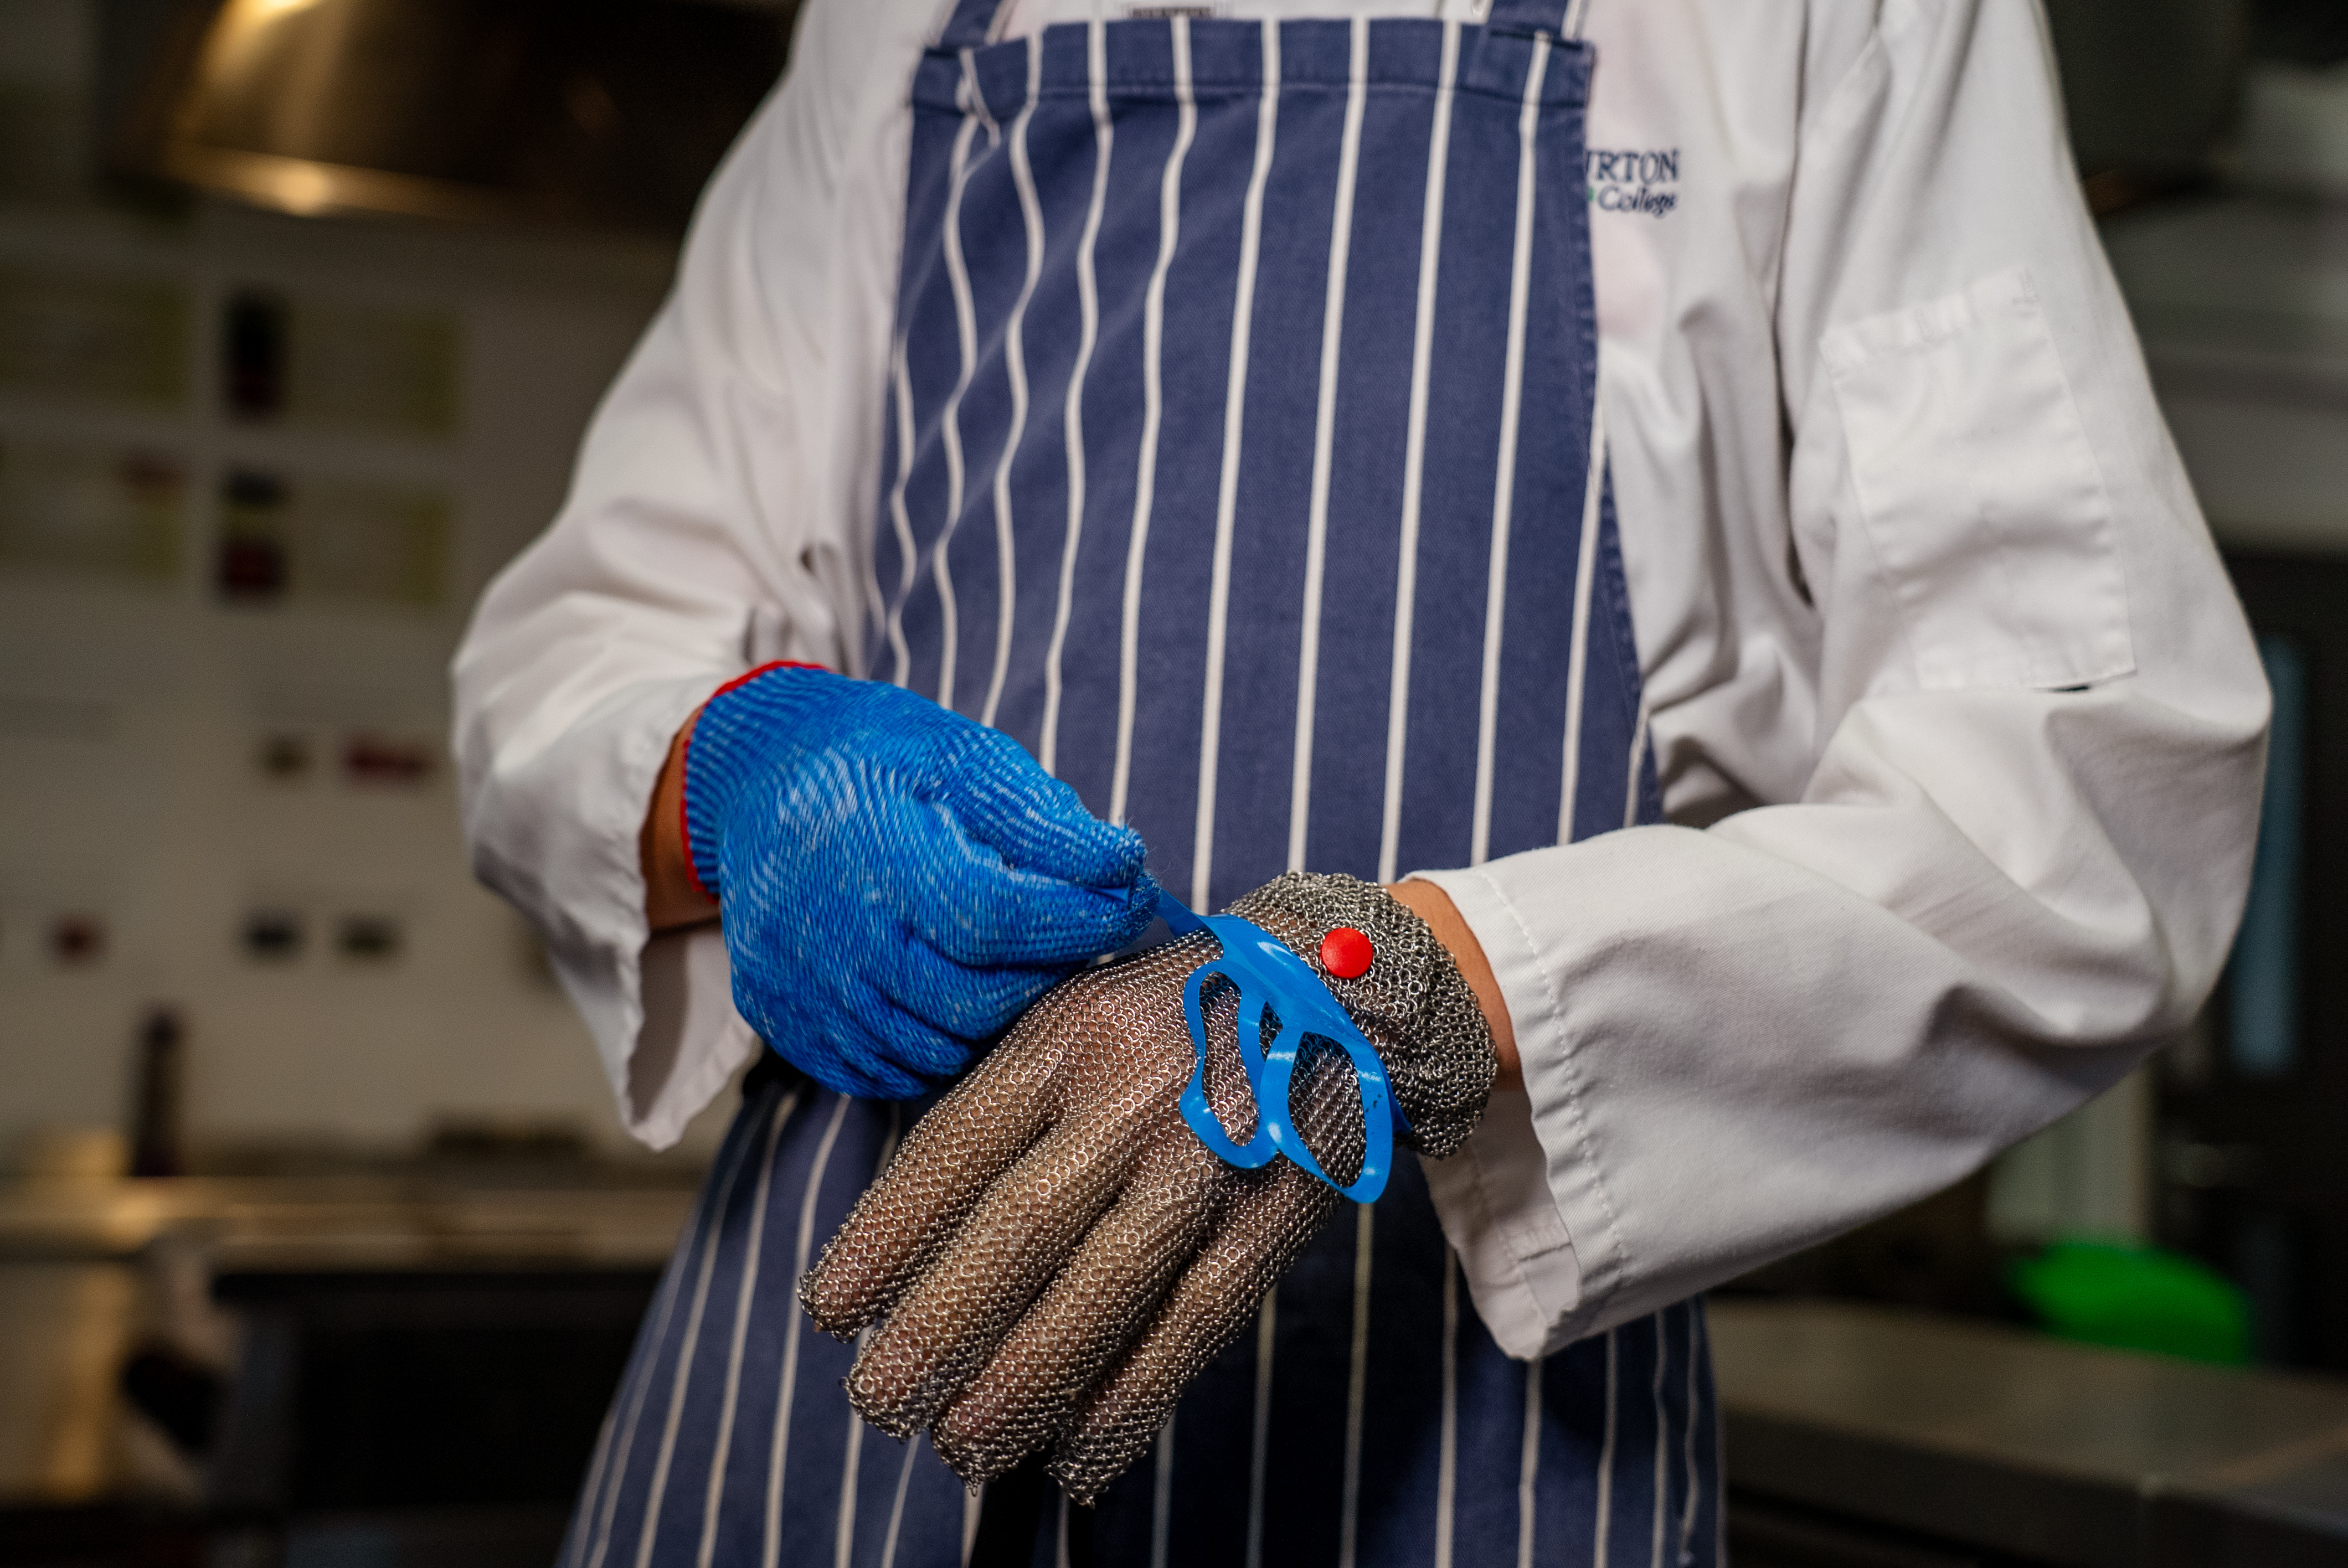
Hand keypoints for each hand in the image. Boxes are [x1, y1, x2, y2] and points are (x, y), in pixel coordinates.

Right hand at [674, 664, 1159, 1098]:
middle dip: (1049, 975)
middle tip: (1083, 936)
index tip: (1132, 899)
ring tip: (1025, 964)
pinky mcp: (787, 1024)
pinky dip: (940, 1046)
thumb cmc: (875, 761)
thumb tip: (1122, 866)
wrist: (752, 782)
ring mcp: (802, 990)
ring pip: (935, 1048)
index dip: (1079, 919)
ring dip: (1001, 1018)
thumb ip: (1039, 815)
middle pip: (972, 1001)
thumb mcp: (960, 753)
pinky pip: (885, 1073)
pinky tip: (962, 997)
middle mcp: (828, 934)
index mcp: (872, 853)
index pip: (997, 918)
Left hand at [799, 873, 1494, 1498]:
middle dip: (942, 1326)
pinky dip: (1136, 1395)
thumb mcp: (1077, 1014)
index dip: (888, 1235)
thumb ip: (1004, 1101)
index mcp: (1071, 1034)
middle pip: (1023, 1224)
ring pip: (1110, 1283)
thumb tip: (903, 1228)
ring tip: (963, 1448)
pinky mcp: (1277, 1210)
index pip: (958, 1144)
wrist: (1337, 986)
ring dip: (1029, 1380)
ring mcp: (1216, 1154)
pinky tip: (1079, 1456)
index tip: (831, 1313)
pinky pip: (1200, 1317)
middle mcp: (1138, 1092)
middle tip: (880, 1403)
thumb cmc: (1169, 1017)